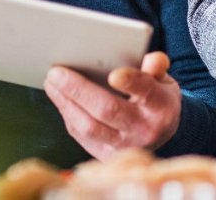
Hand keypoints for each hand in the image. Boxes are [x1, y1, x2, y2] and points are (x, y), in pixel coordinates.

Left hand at [44, 51, 180, 159]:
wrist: (159, 134)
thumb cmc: (155, 98)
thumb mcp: (163, 81)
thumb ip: (156, 67)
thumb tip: (153, 59)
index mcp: (160, 107)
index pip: (146, 92)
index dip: (131, 83)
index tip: (114, 74)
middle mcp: (143, 130)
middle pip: (108, 110)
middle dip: (78, 90)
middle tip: (56, 72)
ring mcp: (123, 147)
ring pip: (89, 127)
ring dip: (65, 103)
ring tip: (51, 82)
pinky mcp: (106, 156)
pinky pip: (81, 136)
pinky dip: (67, 114)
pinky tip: (59, 97)